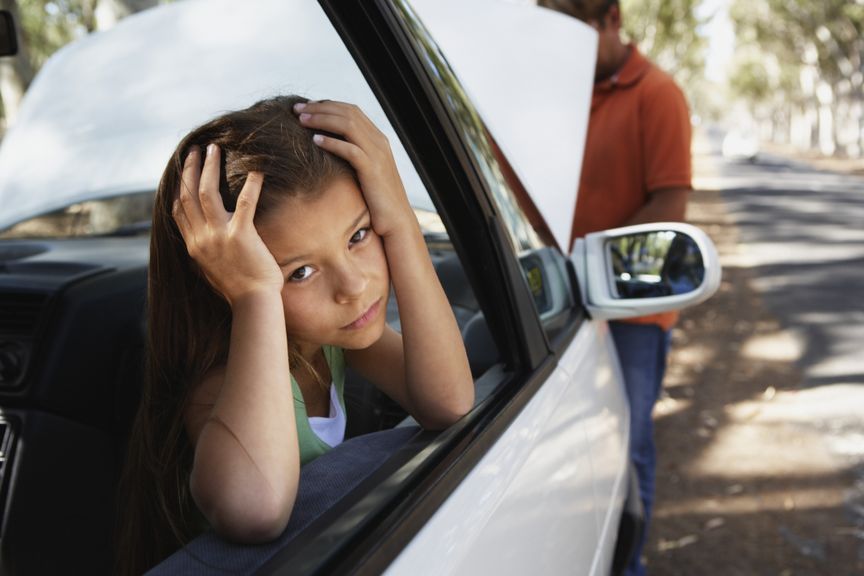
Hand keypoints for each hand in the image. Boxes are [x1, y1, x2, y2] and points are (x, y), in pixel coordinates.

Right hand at [172, 145, 283, 304]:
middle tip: (197, 150)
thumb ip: (203, 252)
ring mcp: (219, 236)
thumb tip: (199, 242)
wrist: (253, 303)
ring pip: (207, 193)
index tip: (185, 168)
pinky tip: (257, 170)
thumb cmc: (238, 289)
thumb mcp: (210, 270)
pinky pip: (244, 203)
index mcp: (193, 246)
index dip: (180, 185)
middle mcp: (201, 238)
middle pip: (188, 194)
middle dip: (192, 169)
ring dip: (210, 167)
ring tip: (216, 149)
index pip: (178, 209)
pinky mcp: (241, 236)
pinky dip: (250, 184)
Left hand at [293, 101, 413, 238]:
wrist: (397, 220)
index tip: (305, 107)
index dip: (327, 105)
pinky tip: (315, 141)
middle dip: (320, 108)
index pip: (351, 110)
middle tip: (296, 108)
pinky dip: (332, 143)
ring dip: (322, 120)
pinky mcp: (373, 171)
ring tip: (301, 120)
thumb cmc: (377, 200)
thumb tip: (330, 149)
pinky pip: (351, 150)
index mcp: (377, 139)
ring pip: (348, 125)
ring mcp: (377, 155)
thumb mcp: (366, 172)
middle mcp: (379, 142)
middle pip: (347, 113)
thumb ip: (354, 156)